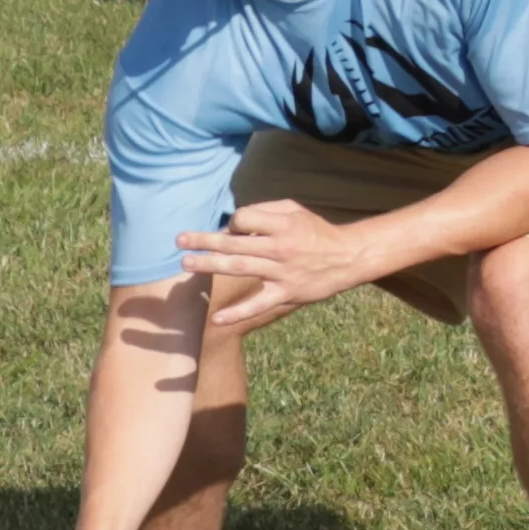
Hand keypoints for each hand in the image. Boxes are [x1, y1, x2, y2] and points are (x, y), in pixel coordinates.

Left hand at [169, 198, 374, 329]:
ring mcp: (281, 272)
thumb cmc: (316, 232)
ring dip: (211, 265)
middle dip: (205, 241)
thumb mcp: (295, 211)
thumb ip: (266, 210)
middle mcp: (280, 248)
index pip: (245, 219)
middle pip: (235, 243)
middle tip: (180, 241)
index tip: (234, 228)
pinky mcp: (286, 293)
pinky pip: (259, 304)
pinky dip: (238, 313)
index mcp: (282, 225)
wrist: (348, 257)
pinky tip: (216, 319)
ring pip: (239, 267)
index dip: (235, 222)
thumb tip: (235, 221)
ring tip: (186, 263)